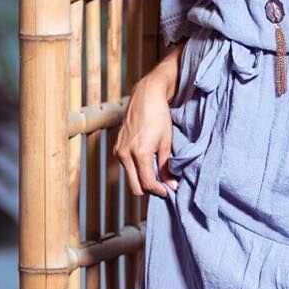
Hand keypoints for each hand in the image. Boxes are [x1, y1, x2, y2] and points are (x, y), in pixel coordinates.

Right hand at [114, 68, 179, 198]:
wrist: (145, 97)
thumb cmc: (158, 117)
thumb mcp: (166, 142)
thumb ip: (166, 166)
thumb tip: (171, 185)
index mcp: (139, 154)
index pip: (147, 184)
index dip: (159, 191)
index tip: (168, 191)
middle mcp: (125, 154)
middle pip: (135, 187)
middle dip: (149, 189)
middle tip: (163, 185)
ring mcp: (119, 151)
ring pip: (130, 178)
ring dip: (143, 179)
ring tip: (157, 172)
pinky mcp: (117, 148)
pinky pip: (127, 167)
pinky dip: (137, 170)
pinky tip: (148, 162)